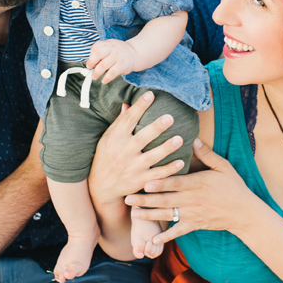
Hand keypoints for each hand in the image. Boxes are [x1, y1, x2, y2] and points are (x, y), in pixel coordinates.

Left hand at [87, 39, 136, 83]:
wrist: (134, 53)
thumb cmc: (118, 52)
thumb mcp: (109, 47)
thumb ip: (100, 52)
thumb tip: (90, 63)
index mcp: (108, 44)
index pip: (96, 47)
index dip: (91, 55)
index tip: (89, 63)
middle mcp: (112, 49)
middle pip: (99, 54)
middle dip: (91, 62)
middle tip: (89, 68)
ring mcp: (118, 57)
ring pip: (104, 64)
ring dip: (97, 72)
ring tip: (94, 77)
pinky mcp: (122, 65)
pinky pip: (113, 72)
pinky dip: (107, 78)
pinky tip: (104, 81)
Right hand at [88, 91, 185, 207]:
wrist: (101, 187)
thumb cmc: (105, 157)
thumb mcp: (107, 139)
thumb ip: (120, 122)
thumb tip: (128, 104)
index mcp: (115, 139)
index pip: (128, 120)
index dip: (139, 107)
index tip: (150, 94)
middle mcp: (123, 152)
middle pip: (142, 138)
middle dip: (156, 128)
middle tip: (170, 117)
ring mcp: (132, 168)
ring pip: (152, 157)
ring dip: (166, 148)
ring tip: (179, 139)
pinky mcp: (140, 181)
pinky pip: (157, 175)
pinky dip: (169, 170)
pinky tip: (181, 161)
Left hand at [125, 138, 259, 244]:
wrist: (243, 212)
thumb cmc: (233, 186)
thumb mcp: (223, 166)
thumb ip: (207, 154)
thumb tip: (194, 139)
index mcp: (197, 184)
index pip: (175, 183)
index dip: (160, 183)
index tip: (145, 183)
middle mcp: (191, 200)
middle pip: (165, 200)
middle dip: (146, 200)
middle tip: (128, 198)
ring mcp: (192, 214)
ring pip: (167, 215)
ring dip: (149, 215)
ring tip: (133, 214)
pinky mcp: (194, 225)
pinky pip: (177, 231)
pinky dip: (165, 236)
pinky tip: (152, 239)